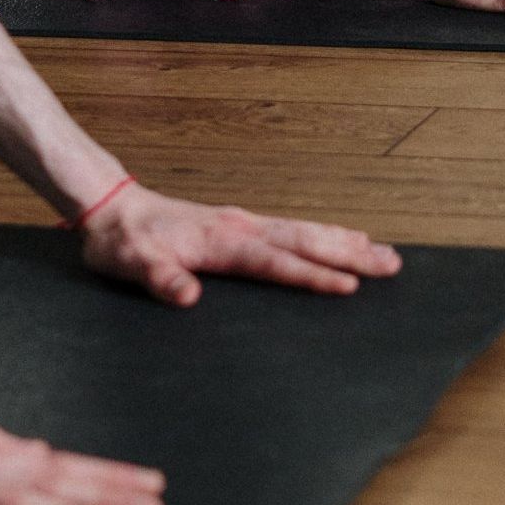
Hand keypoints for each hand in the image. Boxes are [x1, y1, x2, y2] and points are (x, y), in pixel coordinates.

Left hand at [80, 186, 401, 306]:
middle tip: (393, 266)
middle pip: (305, 240)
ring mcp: (244, 223)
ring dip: (345, 242)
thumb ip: (158, 278)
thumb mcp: (129, 264)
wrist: (111, 208)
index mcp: (221, 241)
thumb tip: (187, 295)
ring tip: (385, 254)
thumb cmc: (122, 242)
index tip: (349, 286)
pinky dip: (325, 234)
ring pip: (305, 232)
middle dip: (350, 254)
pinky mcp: (241, 226)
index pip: (275, 261)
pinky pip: (293, 230)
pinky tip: (343, 240)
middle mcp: (241, 227)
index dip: (311, 276)